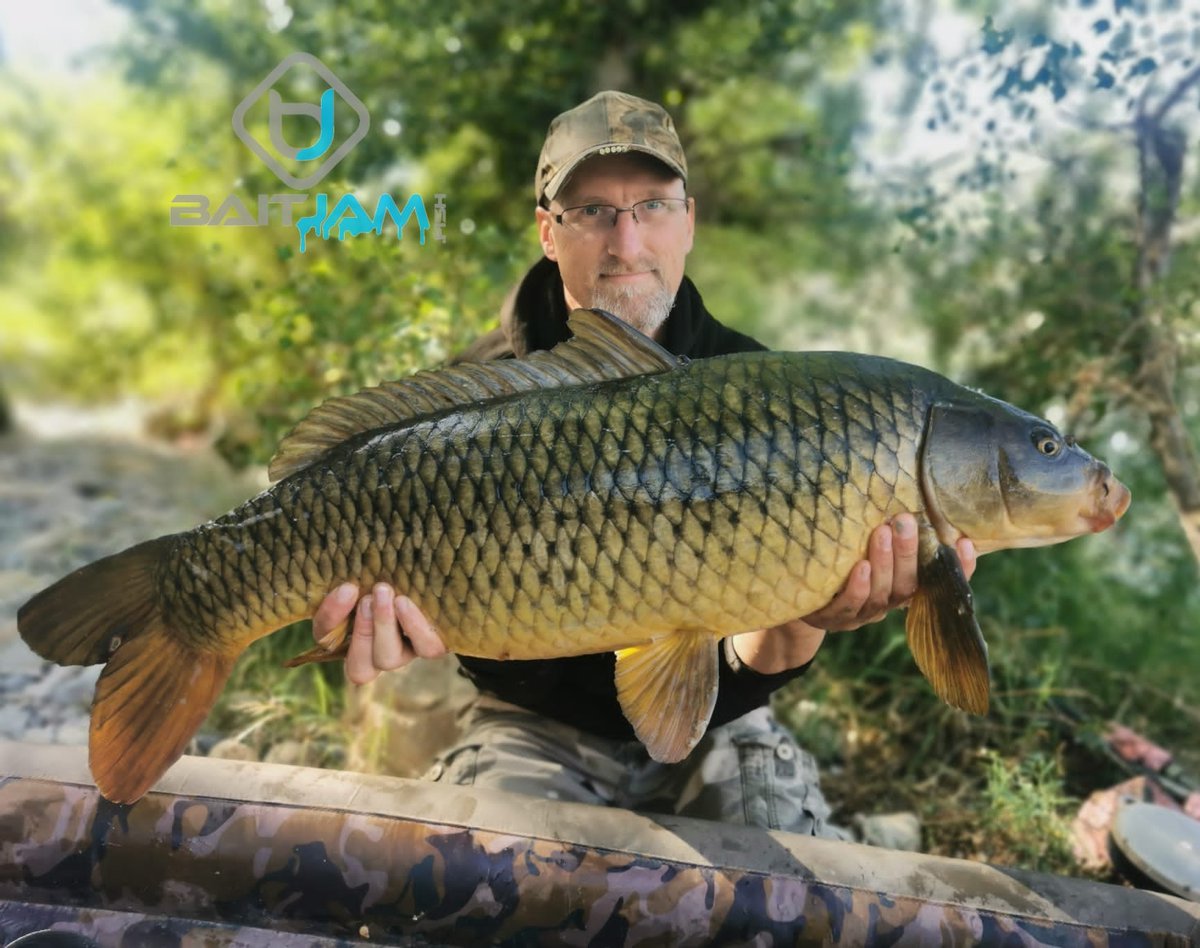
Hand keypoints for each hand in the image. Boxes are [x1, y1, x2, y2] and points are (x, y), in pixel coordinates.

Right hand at [312, 582, 447, 684]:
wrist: (444, 573)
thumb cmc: (397, 571)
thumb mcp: (370, 574)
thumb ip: (352, 581)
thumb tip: (346, 585)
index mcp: (352, 635)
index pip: (327, 638)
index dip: (330, 618)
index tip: (346, 588)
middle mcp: (377, 652)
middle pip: (359, 666)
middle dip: (361, 630)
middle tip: (368, 597)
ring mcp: (406, 652)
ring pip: (388, 659)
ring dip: (383, 626)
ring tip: (386, 594)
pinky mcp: (434, 645)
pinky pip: (427, 648)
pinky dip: (415, 626)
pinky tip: (405, 603)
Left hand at [730, 514, 976, 674]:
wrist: (793, 595)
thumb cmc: (838, 557)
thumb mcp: (864, 542)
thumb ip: (887, 526)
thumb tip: (904, 477)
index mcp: (904, 586)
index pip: (941, 580)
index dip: (960, 567)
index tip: (966, 541)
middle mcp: (888, 603)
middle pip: (910, 583)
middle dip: (909, 552)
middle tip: (905, 520)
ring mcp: (861, 613)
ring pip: (883, 593)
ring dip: (886, 562)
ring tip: (882, 532)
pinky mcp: (832, 618)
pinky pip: (848, 605)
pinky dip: (857, 587)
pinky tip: (860, 568)